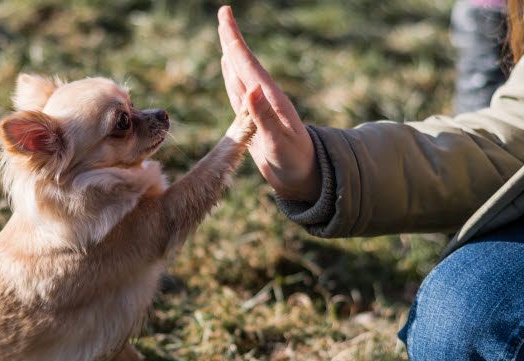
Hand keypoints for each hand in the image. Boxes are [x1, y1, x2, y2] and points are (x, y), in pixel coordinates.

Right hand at [218, 6, 320, 201]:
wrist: (304, 179)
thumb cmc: (296, 163)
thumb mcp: (280, 142)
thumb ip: (264, 117)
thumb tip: (250, 89)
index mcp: (270, 98)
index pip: (247, 63)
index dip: (234, 39)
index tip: (225, 14)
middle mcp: (264, 98)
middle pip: (242, 63)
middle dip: (231, 39)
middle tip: (223, 14)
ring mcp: (258, 108)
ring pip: (239, 75)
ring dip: (230, 56)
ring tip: (224, 37)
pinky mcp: (253, 119)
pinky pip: (237, 92)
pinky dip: (230, 77)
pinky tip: (228, 69)